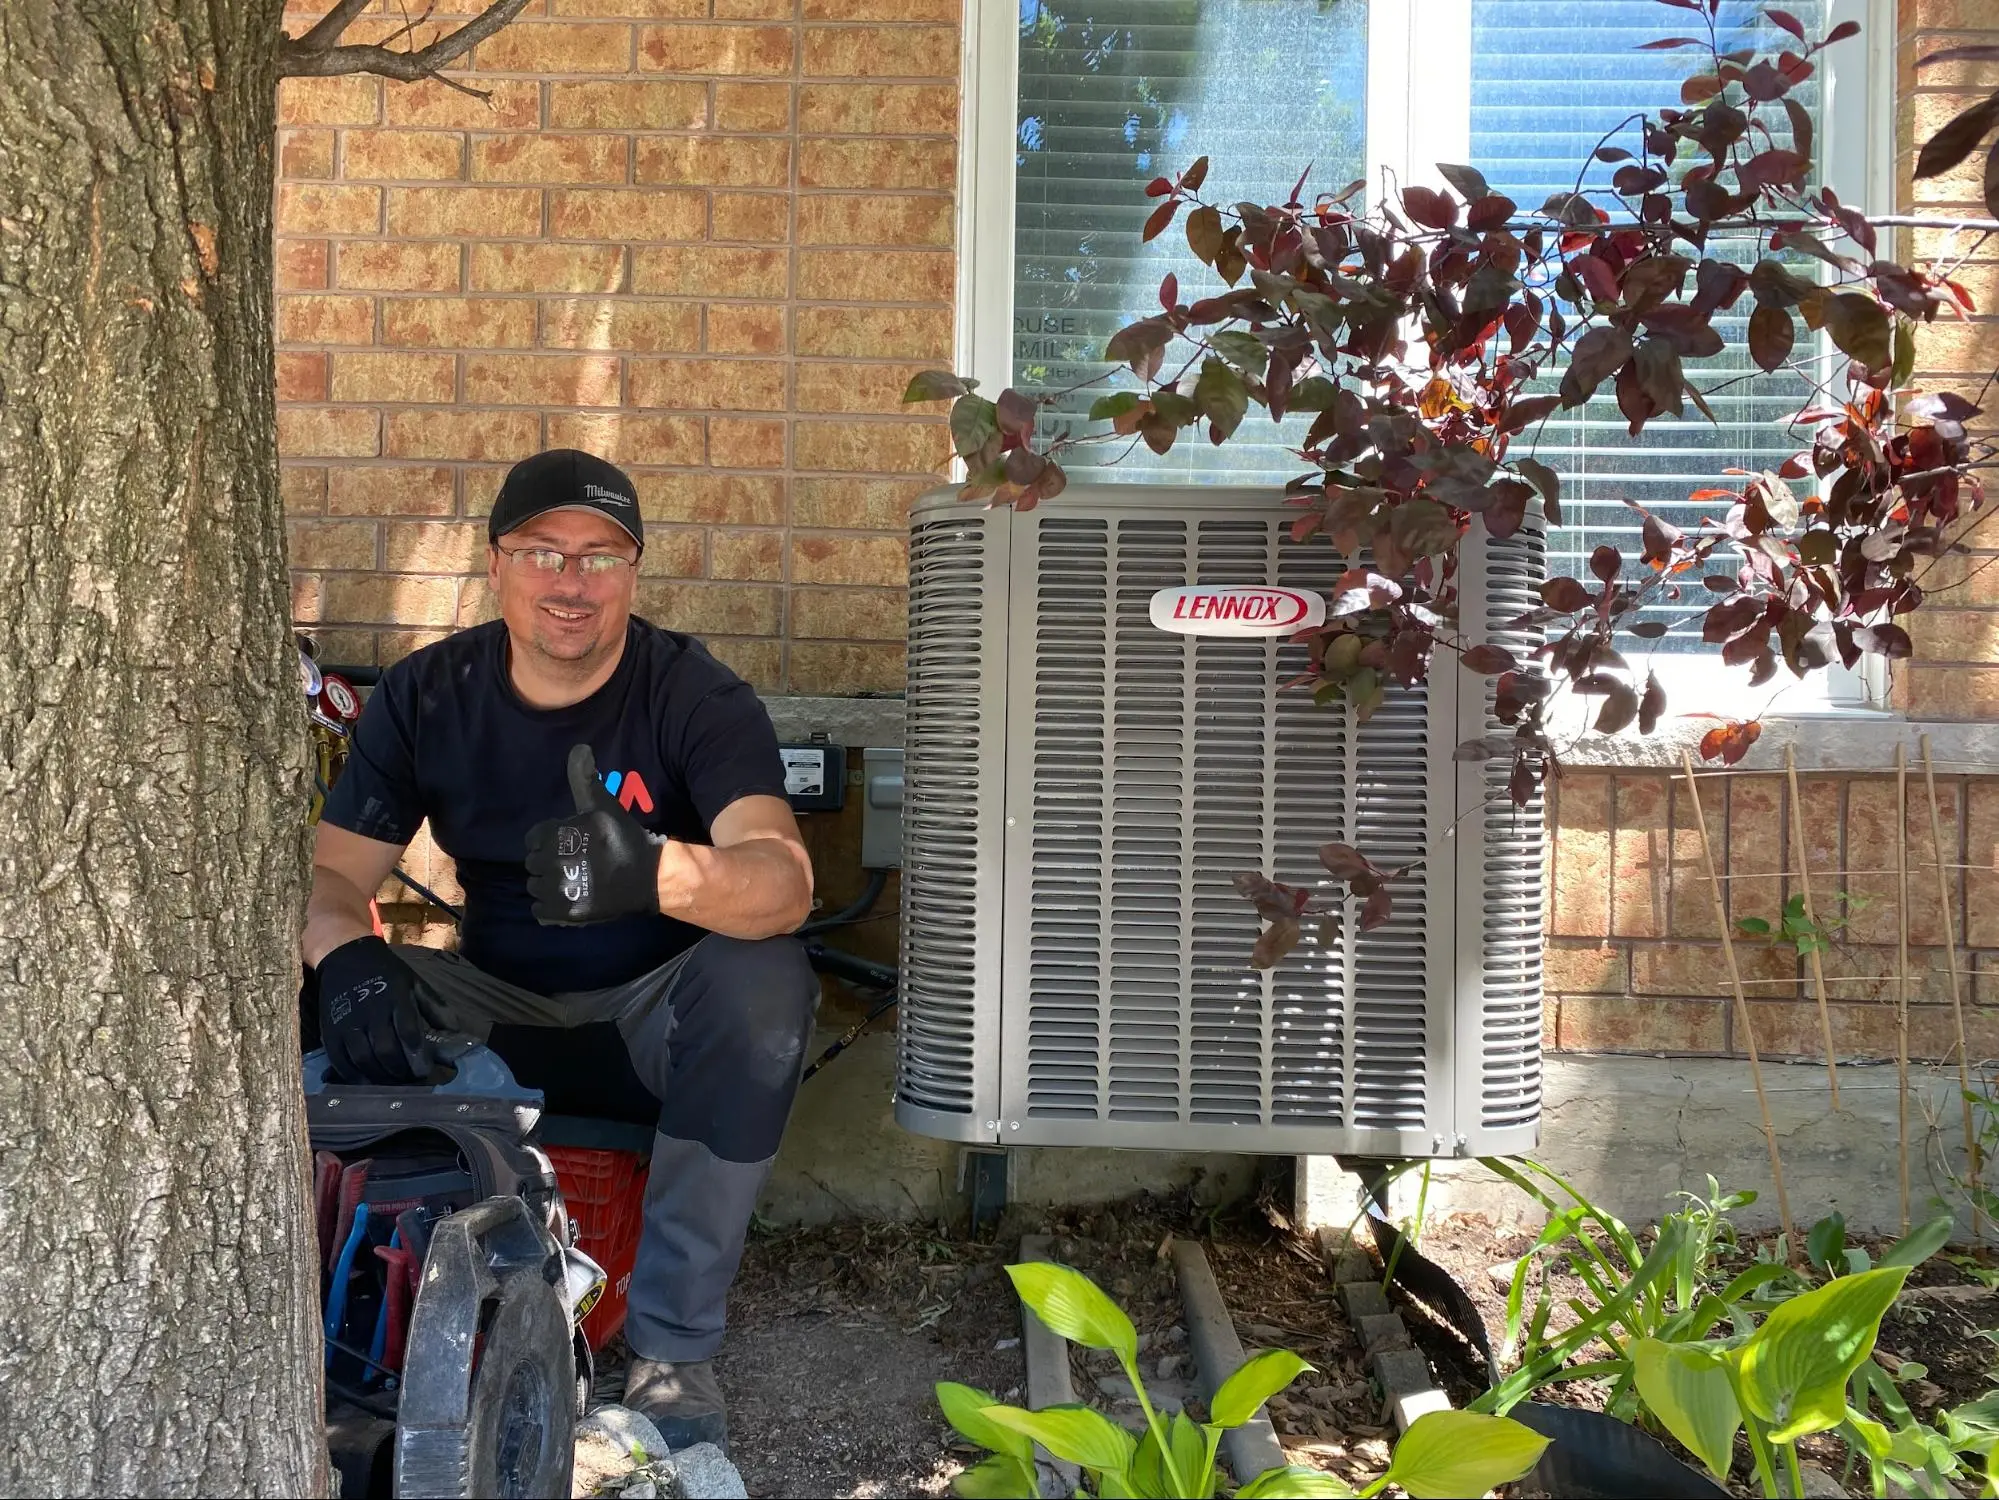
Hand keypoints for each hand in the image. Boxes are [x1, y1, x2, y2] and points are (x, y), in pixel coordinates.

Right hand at [315, 935, 437, 1084]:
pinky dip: (355, 1076)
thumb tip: (455, 1033)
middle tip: (411, 1079)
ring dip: (381, 1076)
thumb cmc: (386, 975)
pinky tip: (369, 1082)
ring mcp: (348, 1023)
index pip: (408, 1032)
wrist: (346, 958)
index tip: (426, 1070)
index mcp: (396, 998)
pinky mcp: (331, 1032)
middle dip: (402, 1070)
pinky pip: (341, 1061)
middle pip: (386, 1050)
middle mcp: (371, 1012)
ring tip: (394, 1081)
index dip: (418, 1055)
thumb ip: (436, 1008)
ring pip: (364, 1058)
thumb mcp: (416, 984)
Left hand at [526, 744, 662, 925]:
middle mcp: (552, 863)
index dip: (548, 840)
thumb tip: (579, 748)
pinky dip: (549, 907)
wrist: (649, 876)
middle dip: (548, 862)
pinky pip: (541, 912)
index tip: (567, 844)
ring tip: (570, 881)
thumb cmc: (623, 837)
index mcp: (555, 835)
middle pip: (533, 863)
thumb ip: (584, 779)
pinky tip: (567, 899)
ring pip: (535, 887)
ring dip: (547, 885)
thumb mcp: (602, 804)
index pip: (533, 839)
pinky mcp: (566, 913)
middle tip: (572, 862)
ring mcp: (559, 891)